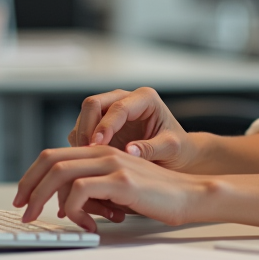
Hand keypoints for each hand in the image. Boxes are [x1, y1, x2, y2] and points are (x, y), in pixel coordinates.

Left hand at [12, 145, 207, 231]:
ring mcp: (112, 163)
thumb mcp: (117, 188)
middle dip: (29, 186)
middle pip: (50, 160)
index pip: (53, 155)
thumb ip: (92, 188)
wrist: (189, 194)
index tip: (23, 197)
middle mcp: (103, 151)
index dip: (32, 176)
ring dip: (44, 199)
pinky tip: (86, 223)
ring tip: (48, 219)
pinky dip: (74, 210)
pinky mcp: (121, 179)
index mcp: (100, 150)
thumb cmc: (156, 194)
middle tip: (23, 209)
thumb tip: (66, 205)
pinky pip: (80, 191)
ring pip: (60, 173)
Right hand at [69, 87, 199, 170]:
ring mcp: (112, 110)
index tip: (97, 146)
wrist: (177, 154)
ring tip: (87, 159)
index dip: (105, 126)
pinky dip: (81, 143)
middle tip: (87, 153)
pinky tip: (88, 160)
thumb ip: (151, 148)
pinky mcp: (102, 124)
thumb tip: (128, 151)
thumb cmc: (177, 149)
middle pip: (93, 103)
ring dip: (81, 136)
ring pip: (85, 115)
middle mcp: (126, 98)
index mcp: (145, 98)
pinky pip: (83, 128)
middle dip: (87, 128)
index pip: (118, 107)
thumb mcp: (170, 148)